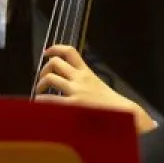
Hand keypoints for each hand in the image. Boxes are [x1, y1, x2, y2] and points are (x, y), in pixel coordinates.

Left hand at [33, 45, 155, 132]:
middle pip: (55, 62)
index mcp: (86, 72)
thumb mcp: (97, 85)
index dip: (56, 48)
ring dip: (40, 84)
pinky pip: (50, 99)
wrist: (124, 114)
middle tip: (43, 78)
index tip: (47, 52)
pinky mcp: (73, 105)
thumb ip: (83, 81)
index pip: (70, 52)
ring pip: (50, 78)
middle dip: (44, 69)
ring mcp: (76, 91)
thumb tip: (66, 81)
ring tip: (39, 92)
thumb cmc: (109, 103)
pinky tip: (40, 105)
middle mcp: (80, 78)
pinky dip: (41, 100)